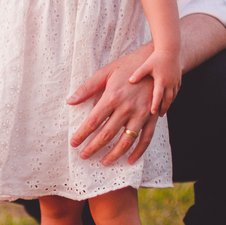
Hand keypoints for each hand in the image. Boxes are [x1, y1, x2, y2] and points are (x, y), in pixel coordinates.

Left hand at [67, 43, 164, 164]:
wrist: (155, 63)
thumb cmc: (127, 67)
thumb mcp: (105, 73)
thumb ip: (87, 88)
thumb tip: (70, 101)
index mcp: (112, 97)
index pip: (93, 121)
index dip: (81, 134)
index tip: (73, 143)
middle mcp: (127, 108)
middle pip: (107, 134)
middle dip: (93, 147)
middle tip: (83, 155)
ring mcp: (141, 114)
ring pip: (126, 141)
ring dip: (114, 154)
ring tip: (104, 162)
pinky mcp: (152, 117)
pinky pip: (145, 139)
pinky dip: (138, 152)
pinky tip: (129, 161)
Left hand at [128, 47, 181, 115]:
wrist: (170, 50)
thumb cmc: (156, 57)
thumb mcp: (146, 65)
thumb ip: (138, 74)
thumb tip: (130, 81)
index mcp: (161, 80)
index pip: (158, 95)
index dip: (156, 104)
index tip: (153, 113)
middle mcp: (169, 82)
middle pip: (167, 99)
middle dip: (163, 108)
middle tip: (159, 115)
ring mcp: (175, 81)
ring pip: (173, 96)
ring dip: (168, 103)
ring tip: (163, 110)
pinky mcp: (178, 79)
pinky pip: (176, 91)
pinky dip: (172, 97)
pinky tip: (168, 100)